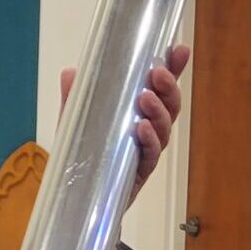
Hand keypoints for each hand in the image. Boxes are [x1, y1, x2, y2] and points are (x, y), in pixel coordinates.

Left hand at [59, 44, 190, 199]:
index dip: (173, 69)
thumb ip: (75, 100)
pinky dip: (148, 140)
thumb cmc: (83, 156)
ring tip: (145, 97)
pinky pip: (150, 155)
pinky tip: (141, 128)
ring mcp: (146, 152)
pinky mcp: (139, 173)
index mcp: (138, 113)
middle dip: (169, 87)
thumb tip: (71, 72)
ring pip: (164, 129)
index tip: (179, 50)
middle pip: (170, 106)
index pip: (160, 88)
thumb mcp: (75, 124)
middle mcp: (149, 130)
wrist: (78, 199)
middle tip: (157, 73)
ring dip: (158, 111)